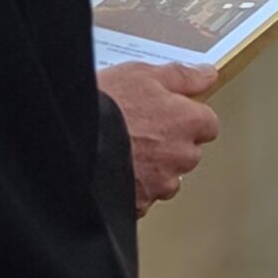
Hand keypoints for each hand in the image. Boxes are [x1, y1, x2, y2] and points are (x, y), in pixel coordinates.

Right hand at [97, 63, 220, 215]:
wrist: (71, 144)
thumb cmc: (105, 107)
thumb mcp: (141, 74)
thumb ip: (181, 76)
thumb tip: (206, 74)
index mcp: (188, 122)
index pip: (207, 123)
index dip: (186, 116)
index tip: (169, 112)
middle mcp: (181, 155)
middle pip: (188, 151)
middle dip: (170, 144)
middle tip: (140, 129)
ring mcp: (161, 183)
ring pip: (167, 177)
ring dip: (153, 168)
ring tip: (124, 150)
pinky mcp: (140, 203)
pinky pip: (144, 196)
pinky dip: (134, 187)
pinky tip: (116, 169)